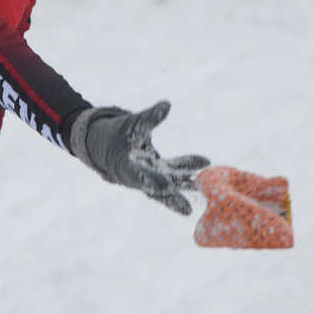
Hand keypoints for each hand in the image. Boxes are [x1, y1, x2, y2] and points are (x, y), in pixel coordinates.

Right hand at [70, 100, 209, 214]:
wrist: (108, 143)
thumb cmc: (116, 134)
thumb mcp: (131, 124)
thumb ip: (149, 117)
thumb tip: (167, 105)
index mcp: (124, 166)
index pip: (138, 177)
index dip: (152, 182)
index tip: (167, 186)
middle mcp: (138, 176)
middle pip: (155, 190)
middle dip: (171, 198)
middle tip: (187, 209)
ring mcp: (150, 175)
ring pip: (169, 183)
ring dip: (186, 184)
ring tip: (206, 187)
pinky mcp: (159, 171)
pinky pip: (175, 171)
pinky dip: (188, 167)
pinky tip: (205, 161)